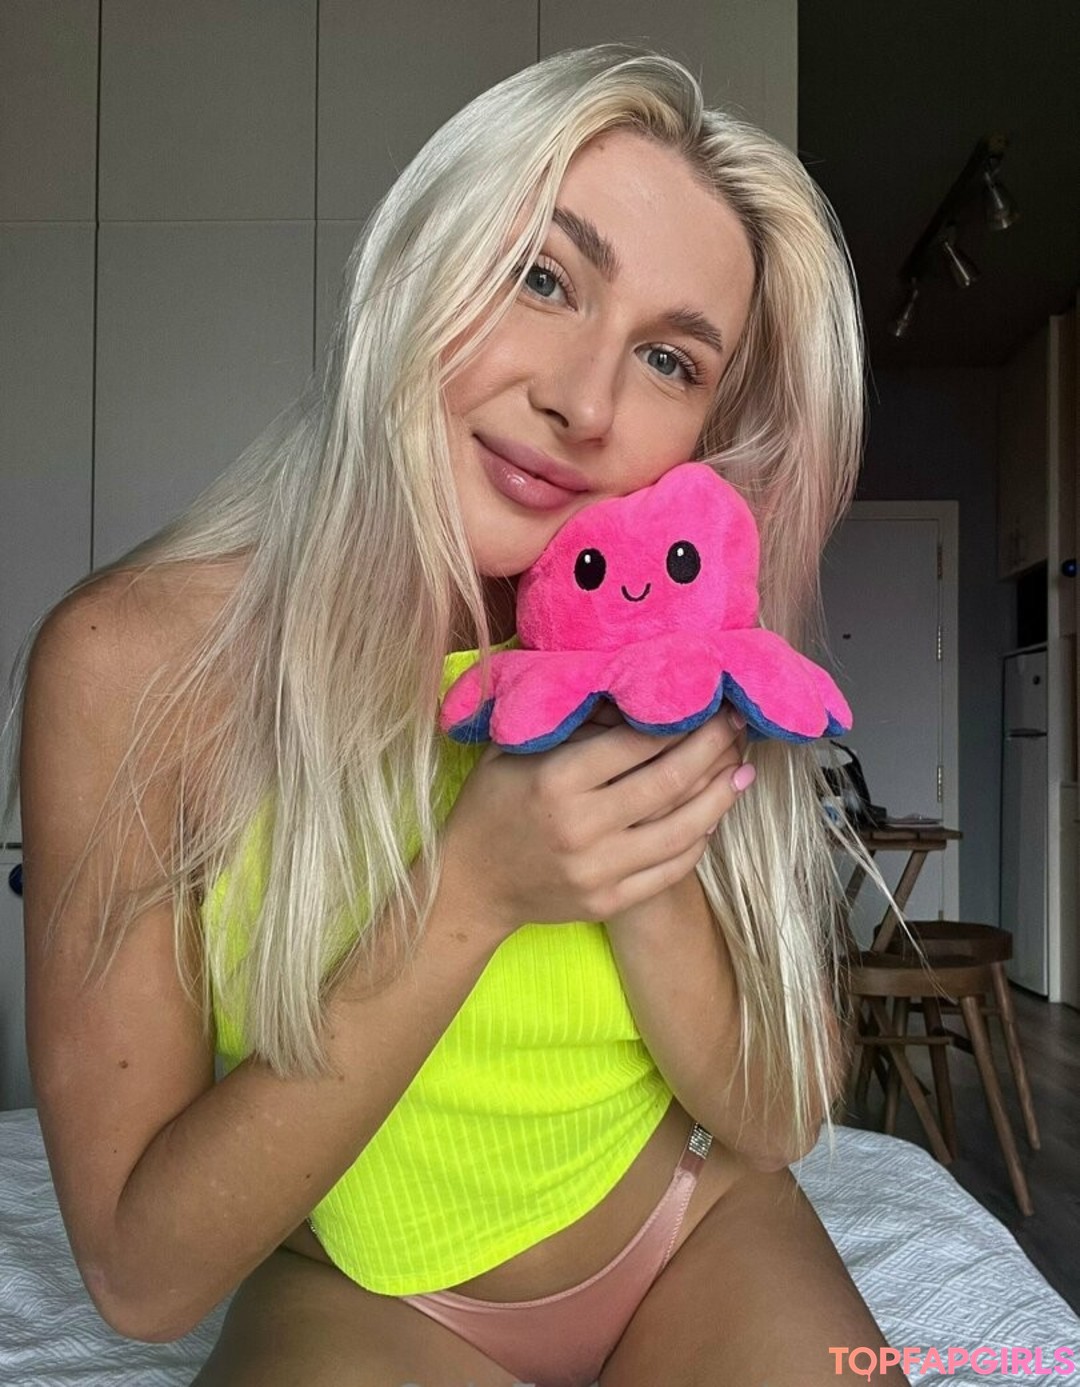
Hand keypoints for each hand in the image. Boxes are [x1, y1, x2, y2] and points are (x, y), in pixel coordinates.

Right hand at [440, 700, 752, 936]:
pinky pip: (671, 870)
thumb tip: (629, 693)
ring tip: (743, 771)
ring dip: (719, 797)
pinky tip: (713, 817)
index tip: (710, 700)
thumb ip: (567, 723)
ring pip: (681, 830)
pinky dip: (698, 841)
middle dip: (712, 748)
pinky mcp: (610, 902)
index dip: (681, 720)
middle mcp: (581, 826)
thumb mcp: (513, 750)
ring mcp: (598, 870)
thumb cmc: (490, 806)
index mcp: (556, 781)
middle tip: (738, 725)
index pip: (636, 742)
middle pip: (668, 781)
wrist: (469, 886)